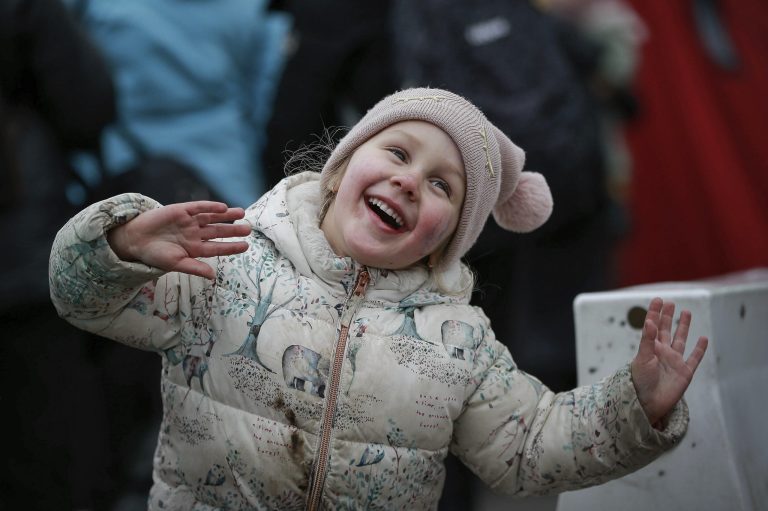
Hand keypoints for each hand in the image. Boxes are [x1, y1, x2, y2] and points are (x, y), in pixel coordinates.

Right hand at [107, 201, 250, 278]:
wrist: (134, 240)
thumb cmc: (154, 254)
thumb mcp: (175, 264)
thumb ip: (194, 268)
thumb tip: (213, 276)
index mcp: (195, 248)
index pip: (217, 247)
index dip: (231, 247)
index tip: (245, 246)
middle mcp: (195, 234)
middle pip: (218, 231)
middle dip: (233, 230)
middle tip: (249, 229)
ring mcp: (189, 221)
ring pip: (212, 217)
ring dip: (226, 216)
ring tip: (241, 213)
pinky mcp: (181, 210)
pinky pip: (198, 207)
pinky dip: (210, 207)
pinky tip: (222, 208)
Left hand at [630, 298, 708, 425]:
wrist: (647, 403)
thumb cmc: (640, 381)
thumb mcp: (642, 358)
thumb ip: (647, 341)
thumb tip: (650, 322)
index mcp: (650, 348)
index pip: (653, 326)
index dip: (655, 313)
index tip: (658, 299)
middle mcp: (662, 353)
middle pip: (666, 330)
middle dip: (668, 316)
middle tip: (670, 302)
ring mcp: (674, 362)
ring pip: (680, 340)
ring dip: (684, 327)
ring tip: (686, 312)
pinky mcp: (685, 372)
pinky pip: (694, 358)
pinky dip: (700, 349)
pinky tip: (703, 338)